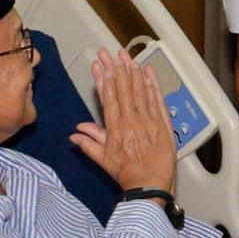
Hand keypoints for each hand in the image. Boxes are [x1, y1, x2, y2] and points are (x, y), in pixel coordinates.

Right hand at [69, 48, 175, 190]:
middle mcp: (132, 120)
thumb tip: (75, 133)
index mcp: (116, 127)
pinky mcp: (163, 123)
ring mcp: (149, 120)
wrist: (149, 184)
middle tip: (110, 52)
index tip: (99, 65)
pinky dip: (153, 84)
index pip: (109, 97)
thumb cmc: (127, 174)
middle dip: (116, 67)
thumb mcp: (103, 160)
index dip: (104, 78)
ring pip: (140, 90)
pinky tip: (148, 72)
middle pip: (123, 88)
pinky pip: (157, 99)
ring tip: (128, 56)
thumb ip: (89, 142)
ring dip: (133, 71)